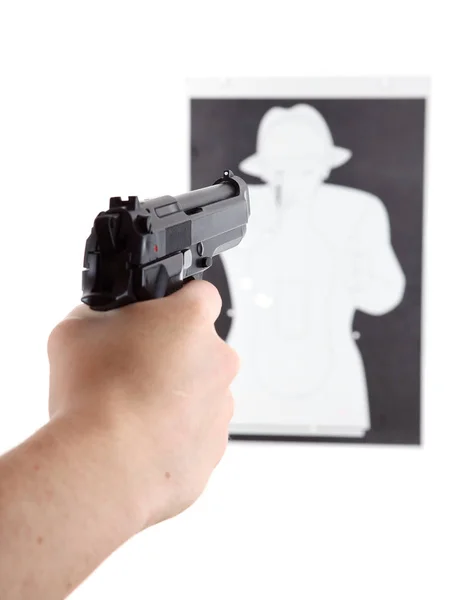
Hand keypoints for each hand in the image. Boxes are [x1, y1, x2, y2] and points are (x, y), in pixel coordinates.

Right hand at [47, 280, 238, 528]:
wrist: (104, 467)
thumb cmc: (94, 397)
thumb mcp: (76, 329)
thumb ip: (101, 314)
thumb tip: (105, 320)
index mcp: (190, 321)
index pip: (199, 294)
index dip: (176, 303)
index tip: (158, 316)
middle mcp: (217, 359)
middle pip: (199, 347)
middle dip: (172, 353)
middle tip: (132, 369)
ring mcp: (221, 406)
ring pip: (200, 391)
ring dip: (175, 395)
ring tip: (131, 410)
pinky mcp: (214, 447)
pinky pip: (197, 431)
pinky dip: (175, 433)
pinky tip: (140, 439)